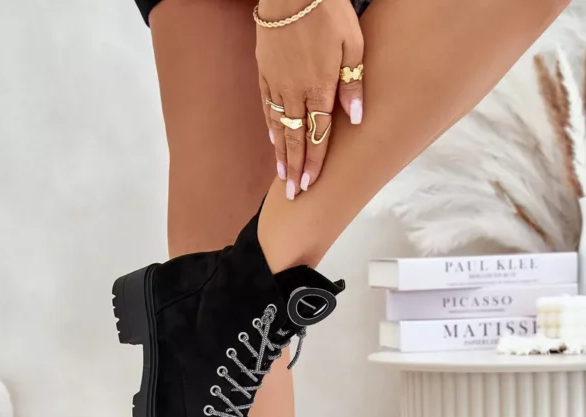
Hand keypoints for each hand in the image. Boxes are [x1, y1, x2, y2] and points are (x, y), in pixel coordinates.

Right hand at [256, 0, 363, 198]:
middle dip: (294, 169)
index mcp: (319, 88)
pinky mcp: (265, 72)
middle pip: (294, 139)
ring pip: (278, 126)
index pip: (317, 136)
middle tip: (291, 195)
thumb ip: (353, 83)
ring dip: (281, 154)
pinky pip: (267, 107)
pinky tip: (273, 140)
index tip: (309, 186)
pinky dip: (270, 127)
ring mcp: (277, 83)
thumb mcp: (353, 44)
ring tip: (282, 175)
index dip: (314, 163)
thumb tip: (354, 118)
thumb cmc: (328, 13)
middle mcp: (295, 92)